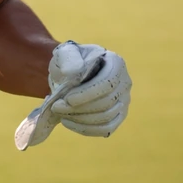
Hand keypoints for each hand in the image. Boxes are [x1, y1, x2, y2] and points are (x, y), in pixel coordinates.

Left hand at [14, 41, 131, 149]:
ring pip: (106, 117)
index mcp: (116, 63)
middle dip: (80, 108)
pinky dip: (86, 129)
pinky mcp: (117, 117)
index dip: (88, 93)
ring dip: (80, 119)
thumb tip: (72, 72)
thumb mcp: (65, 53)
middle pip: (107, 102)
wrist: (70, 73)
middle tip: (57, 107)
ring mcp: (123, 102)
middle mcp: (125, 83)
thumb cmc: (69, 61)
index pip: (108, 82)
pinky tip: (68, 122)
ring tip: (60, 113)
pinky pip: (106, 129)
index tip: (67, 99)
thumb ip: (68, 58)